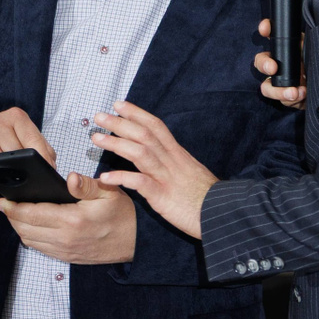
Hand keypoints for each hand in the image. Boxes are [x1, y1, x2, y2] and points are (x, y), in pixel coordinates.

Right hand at [0, 107, 55, 189]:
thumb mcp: (23, 135)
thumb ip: (42, 147)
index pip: (34, 140)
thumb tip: (51, 166)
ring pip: (4, 167)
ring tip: (9, 173)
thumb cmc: (3, 140)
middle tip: (29, 175)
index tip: (49, 170)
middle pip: (20, 154)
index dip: (44, 158)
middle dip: (28, 169)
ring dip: (10, 177)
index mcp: (15, 117)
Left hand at [0, 172, 137, 263]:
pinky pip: (40, 248)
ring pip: (29, 241)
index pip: (32, 214)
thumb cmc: (122, 213)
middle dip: (11, 216)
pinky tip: (31, 226)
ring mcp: (65, 251)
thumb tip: (70, 177)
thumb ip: (86, 185)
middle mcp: (65, 239)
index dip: (13, 207)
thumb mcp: (108, 192)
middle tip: (5, 205)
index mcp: (72, 220)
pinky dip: (30, 237)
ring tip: (15, 214)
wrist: (135, 241)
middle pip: (25, 229)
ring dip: (19, 227)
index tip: (2, 201)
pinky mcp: (67, 257)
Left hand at [92, 103, 217, 239]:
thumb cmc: (208, 198)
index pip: (155, 126)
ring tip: (96, 139)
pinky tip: (105, 178)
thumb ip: (175, 164)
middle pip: (144, 134)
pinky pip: (140, 183)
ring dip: (117, 143)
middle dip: (121, 123)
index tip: (119, 105)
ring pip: (140, 152)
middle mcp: (172, 161)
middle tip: (99, 116)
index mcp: (178, 154)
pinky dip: (122, 178)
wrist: (223, 214)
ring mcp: (167, 178)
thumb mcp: (191, 173)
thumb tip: (162, 158)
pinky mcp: (164, 197)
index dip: (136, 113)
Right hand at [253, 18, 304, 107]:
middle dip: (263, 64)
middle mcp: (280, 64)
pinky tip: (302, 94)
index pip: (272, 35)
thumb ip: (309, 43)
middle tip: (272, 68)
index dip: (266, 29)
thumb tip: (304, 38)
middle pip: (261, 62)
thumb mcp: (317, 50)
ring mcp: (280, 82)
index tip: (265, 28)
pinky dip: (292, 98)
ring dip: (278, 90)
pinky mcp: (286, 98)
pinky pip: (282, 99)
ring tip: (293, 92)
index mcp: (287, 49)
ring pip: (266, 87)